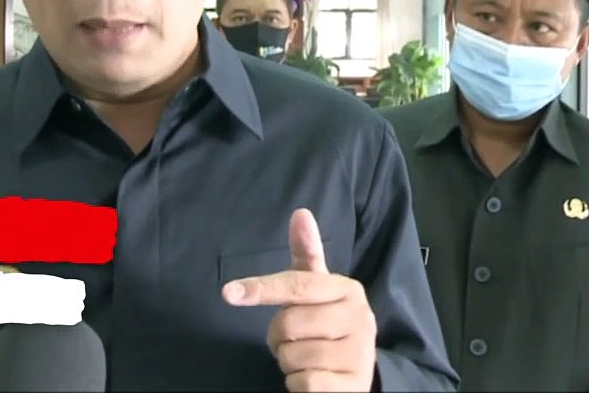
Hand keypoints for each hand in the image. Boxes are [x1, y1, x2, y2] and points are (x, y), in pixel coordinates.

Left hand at [221, 209, 376, 391]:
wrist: (356, 373)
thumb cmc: (328, 324)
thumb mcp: (318, 289)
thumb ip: (307, 254)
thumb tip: (300, 212)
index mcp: (349, 290)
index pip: (297, 285)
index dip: (261, 288)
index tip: (228, 292)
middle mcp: (360, 319)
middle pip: (287, 324)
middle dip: (279, 337)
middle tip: (297, 339)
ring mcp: (359, 354)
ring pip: (291, 356)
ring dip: (289, 362)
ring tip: (309, 358)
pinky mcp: (351, 386)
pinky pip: (303, 383)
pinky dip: (298, 384)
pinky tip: (315, 378)